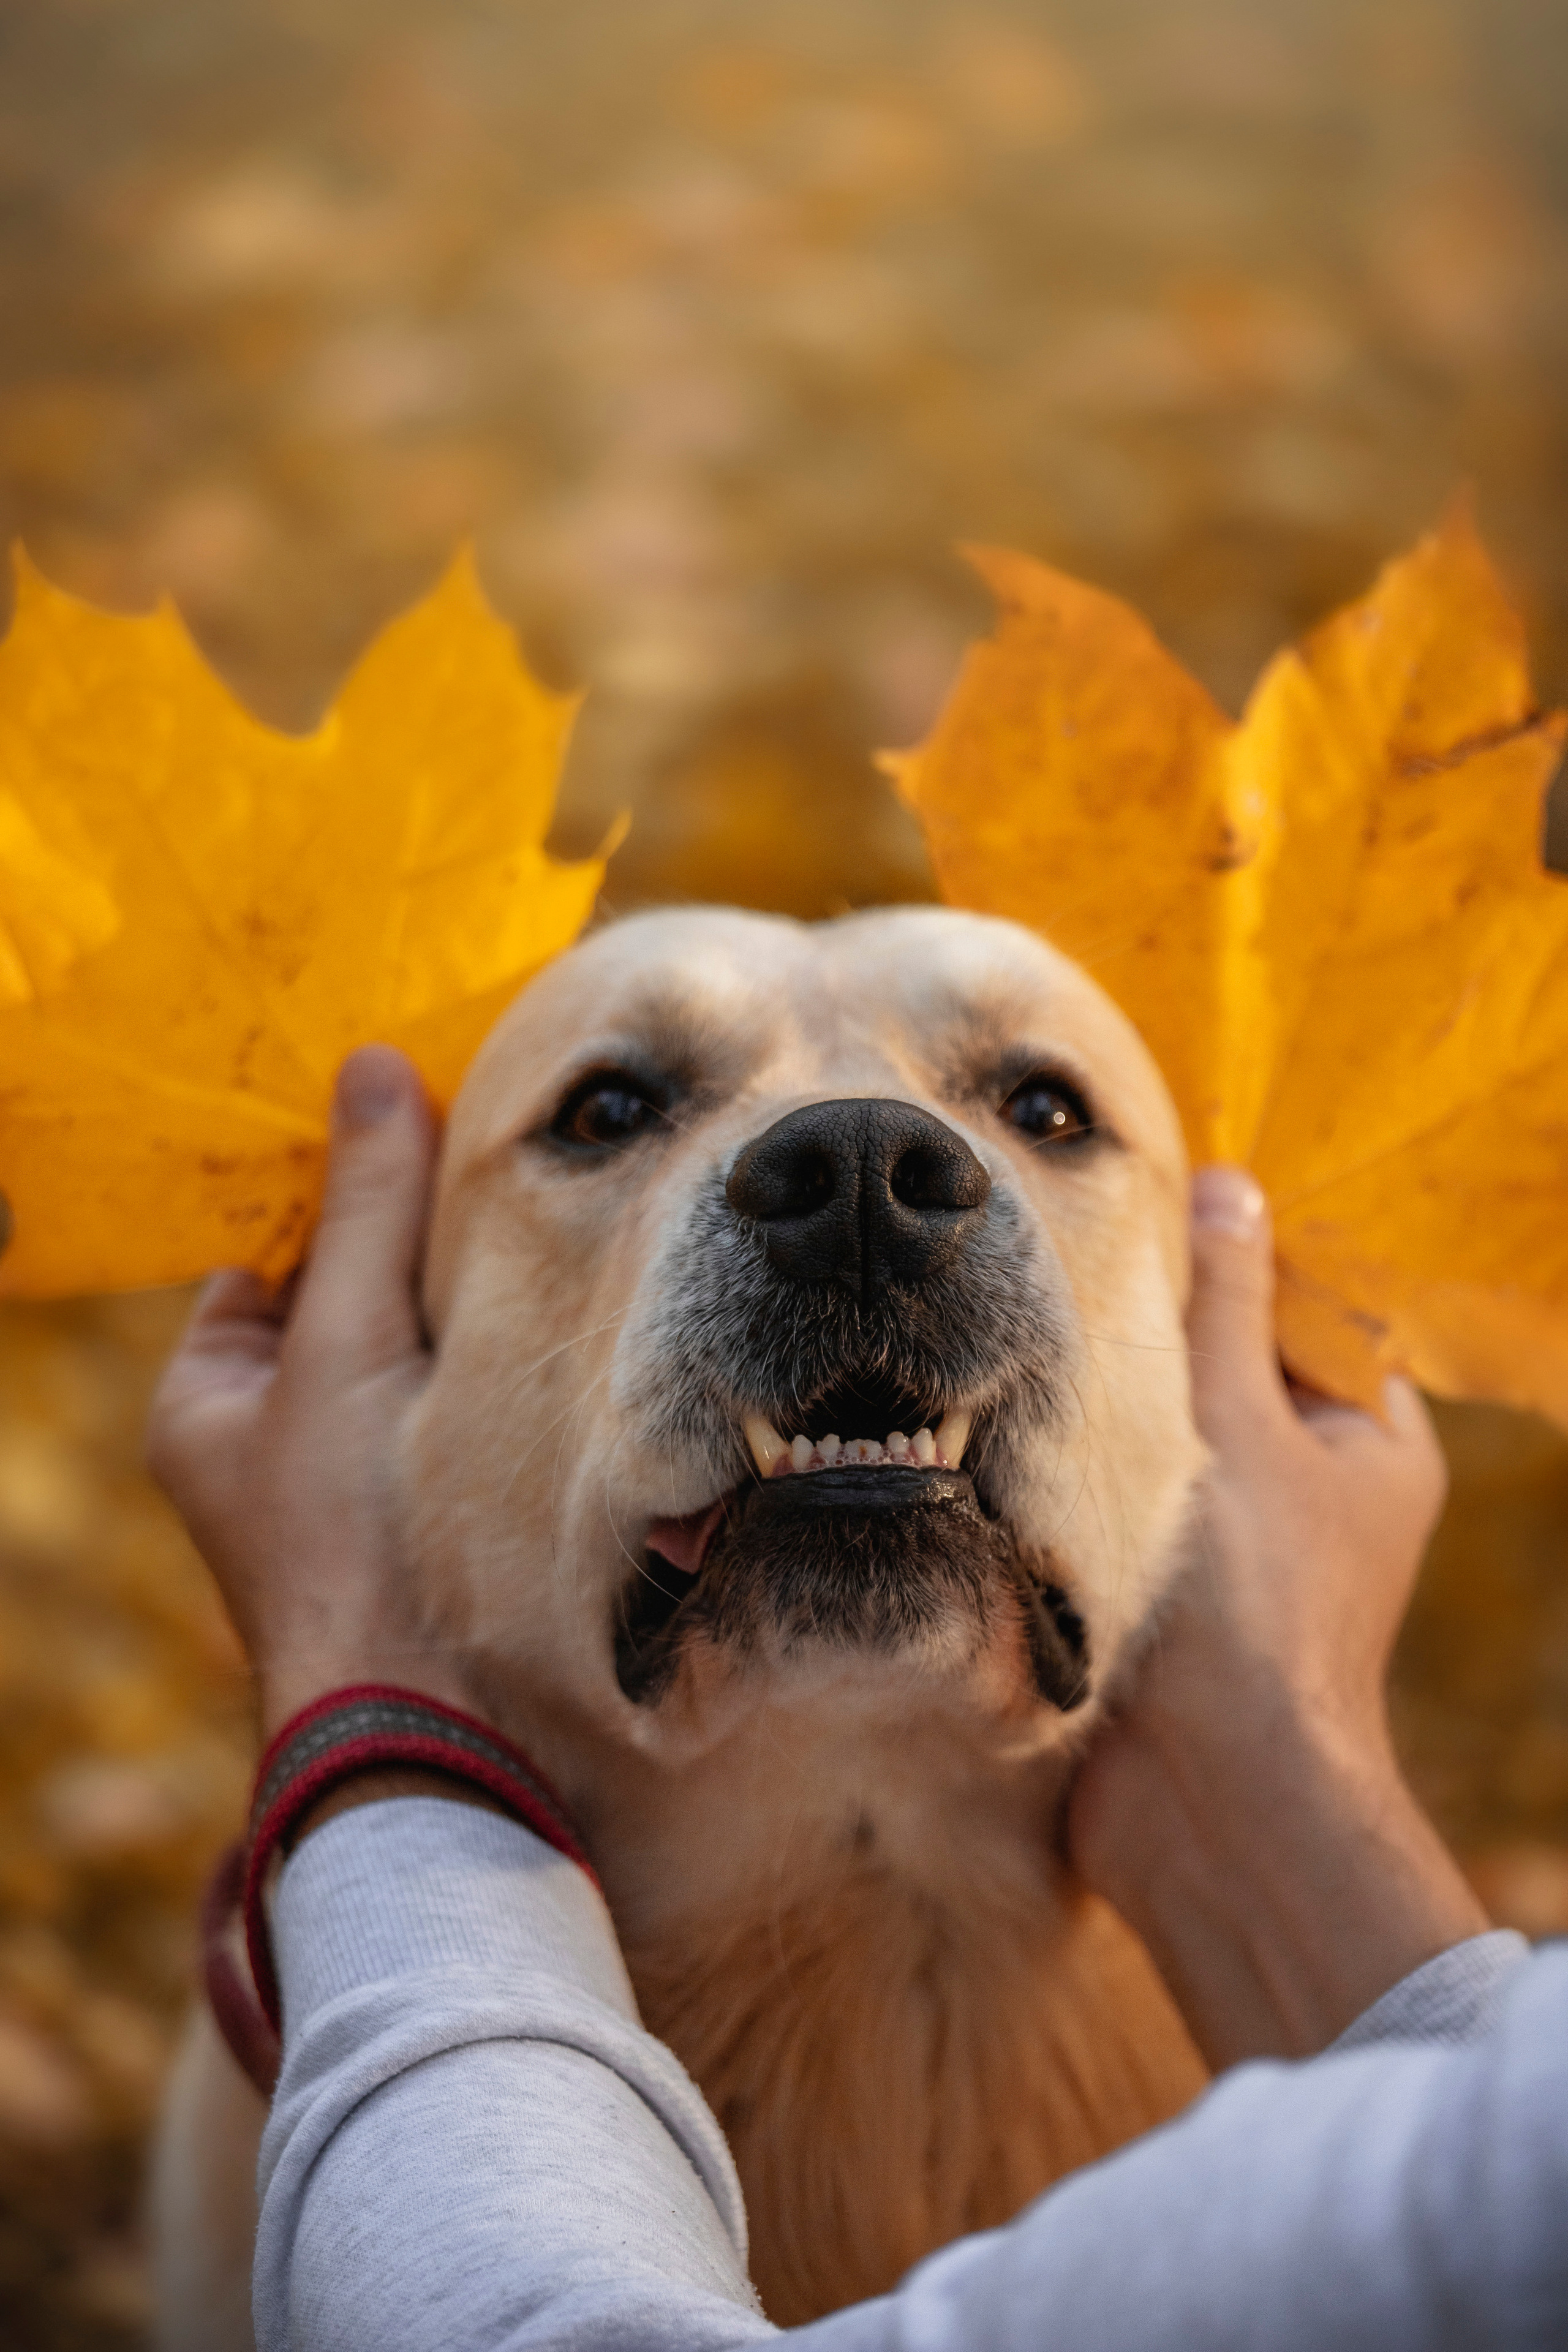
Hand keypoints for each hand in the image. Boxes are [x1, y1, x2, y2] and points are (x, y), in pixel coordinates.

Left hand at [148, 1046, 468, 1741]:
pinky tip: (556, 1301)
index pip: (267, 1254)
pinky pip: (465, 1392)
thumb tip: (373, 1066)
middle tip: (489, 1154)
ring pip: (415, 1341)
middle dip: (411, 1233)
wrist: (435, 1715)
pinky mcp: (438, 1498)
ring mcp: (360, 1472)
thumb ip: (362, 1209)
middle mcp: (275, 1436)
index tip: (412, 1112)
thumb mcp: (341, 1344)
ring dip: (468, 1290)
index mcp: (209, 1401)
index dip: (333, 1182)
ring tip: (533, 1215)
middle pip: (347, 1292)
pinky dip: (500, 1349)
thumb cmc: (349, 1534)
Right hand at [1068, 1165, 1488, 2067]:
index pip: (1306, 1308)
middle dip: (1155, 1338)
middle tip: (1071, 1287)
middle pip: (1231, 1372)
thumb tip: (1229, 1185)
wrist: (1207, 1801)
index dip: (1228, 1262)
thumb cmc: (1248, 1605)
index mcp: (1372, 1442)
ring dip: (1109, 1413)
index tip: (1140, 1226)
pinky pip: (1130, 1507)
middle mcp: (1322, 1495)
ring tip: (1038, 1361)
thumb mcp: (1238, 1420)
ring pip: (1169, 1440)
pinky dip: (1087, 1482)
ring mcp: (1246, 1553)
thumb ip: (1224, 1303)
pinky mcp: (1176, 1602)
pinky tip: (1027, 1446)